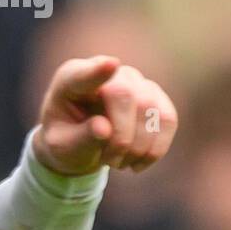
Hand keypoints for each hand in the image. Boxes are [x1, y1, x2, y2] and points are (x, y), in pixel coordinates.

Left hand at [32, 55, 177, 175]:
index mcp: (70, 80)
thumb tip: (105, 129)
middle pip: (126, 96)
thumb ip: (79, 139)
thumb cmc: (66, 141)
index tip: (110, 65)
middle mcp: (107, 72)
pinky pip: (168, 120)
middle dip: (121, 138)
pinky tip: (137, 164)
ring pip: (151, 109)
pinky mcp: (154, 96)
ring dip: (138, 148)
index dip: (97, 71)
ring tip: (118, 163)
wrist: (79, 145)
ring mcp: (134, 80)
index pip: (84, 74)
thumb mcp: (62, 148)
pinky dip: (155, 149)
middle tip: (109, 163)